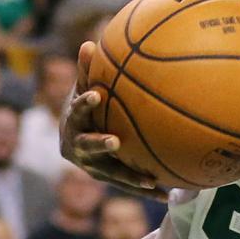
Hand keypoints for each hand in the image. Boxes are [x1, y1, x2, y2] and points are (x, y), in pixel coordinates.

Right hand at [59, 41, 166, 200]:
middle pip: (88, 147)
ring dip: (130, 177)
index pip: (76, 111)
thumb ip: (88, 71)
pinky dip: (145, 190)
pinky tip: (168, 195)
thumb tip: (89, 44)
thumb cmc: (85, 106)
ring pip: (110, 173)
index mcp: (72, 123)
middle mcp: (77, 148)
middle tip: (115, 141)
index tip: (96, 94)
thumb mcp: (84, 88)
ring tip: (150, 181)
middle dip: (100, 144)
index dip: (84, 104)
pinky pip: (127, 184)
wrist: (72, 137)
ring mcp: (91, 166)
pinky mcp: (107, 177)